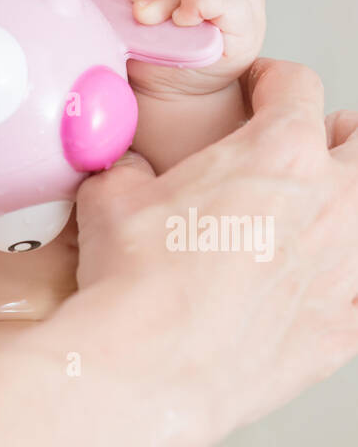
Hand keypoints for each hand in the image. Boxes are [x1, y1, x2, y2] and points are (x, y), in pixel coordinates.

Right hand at [61, 58, 357, 439]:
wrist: (151, 366)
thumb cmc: (137, 283)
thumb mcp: (113, 195)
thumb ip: (132, 169)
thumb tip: (128, 171)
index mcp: (280, 153)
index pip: (296, 86)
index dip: (270, 79)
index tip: (259, 89)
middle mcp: (332, 201)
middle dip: (334, 136)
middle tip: (307, 145)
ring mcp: (349, 266)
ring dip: (345, 203)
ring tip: (317, 214)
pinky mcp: (348, 325)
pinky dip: (348, 279)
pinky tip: (326, 282)